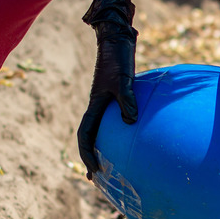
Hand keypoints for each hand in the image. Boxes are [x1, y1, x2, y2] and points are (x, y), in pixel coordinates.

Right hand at [77, 0, 137, 178]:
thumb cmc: (118, 59)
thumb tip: (131, 122)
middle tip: (97, 178)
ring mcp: (108, 103)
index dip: (87, 154)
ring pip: (102, 131)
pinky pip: (116, 121)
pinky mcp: (118, 98)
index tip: (94, 171)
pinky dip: (120, 133)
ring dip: (104, 148)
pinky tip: (134, 138)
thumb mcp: (123, 80)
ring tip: (111, 165)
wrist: (117, 40)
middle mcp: (99, 107)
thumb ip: (127, 100)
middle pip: (91, 138)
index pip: (85, 135)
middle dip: (92, 158)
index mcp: (95, 105)